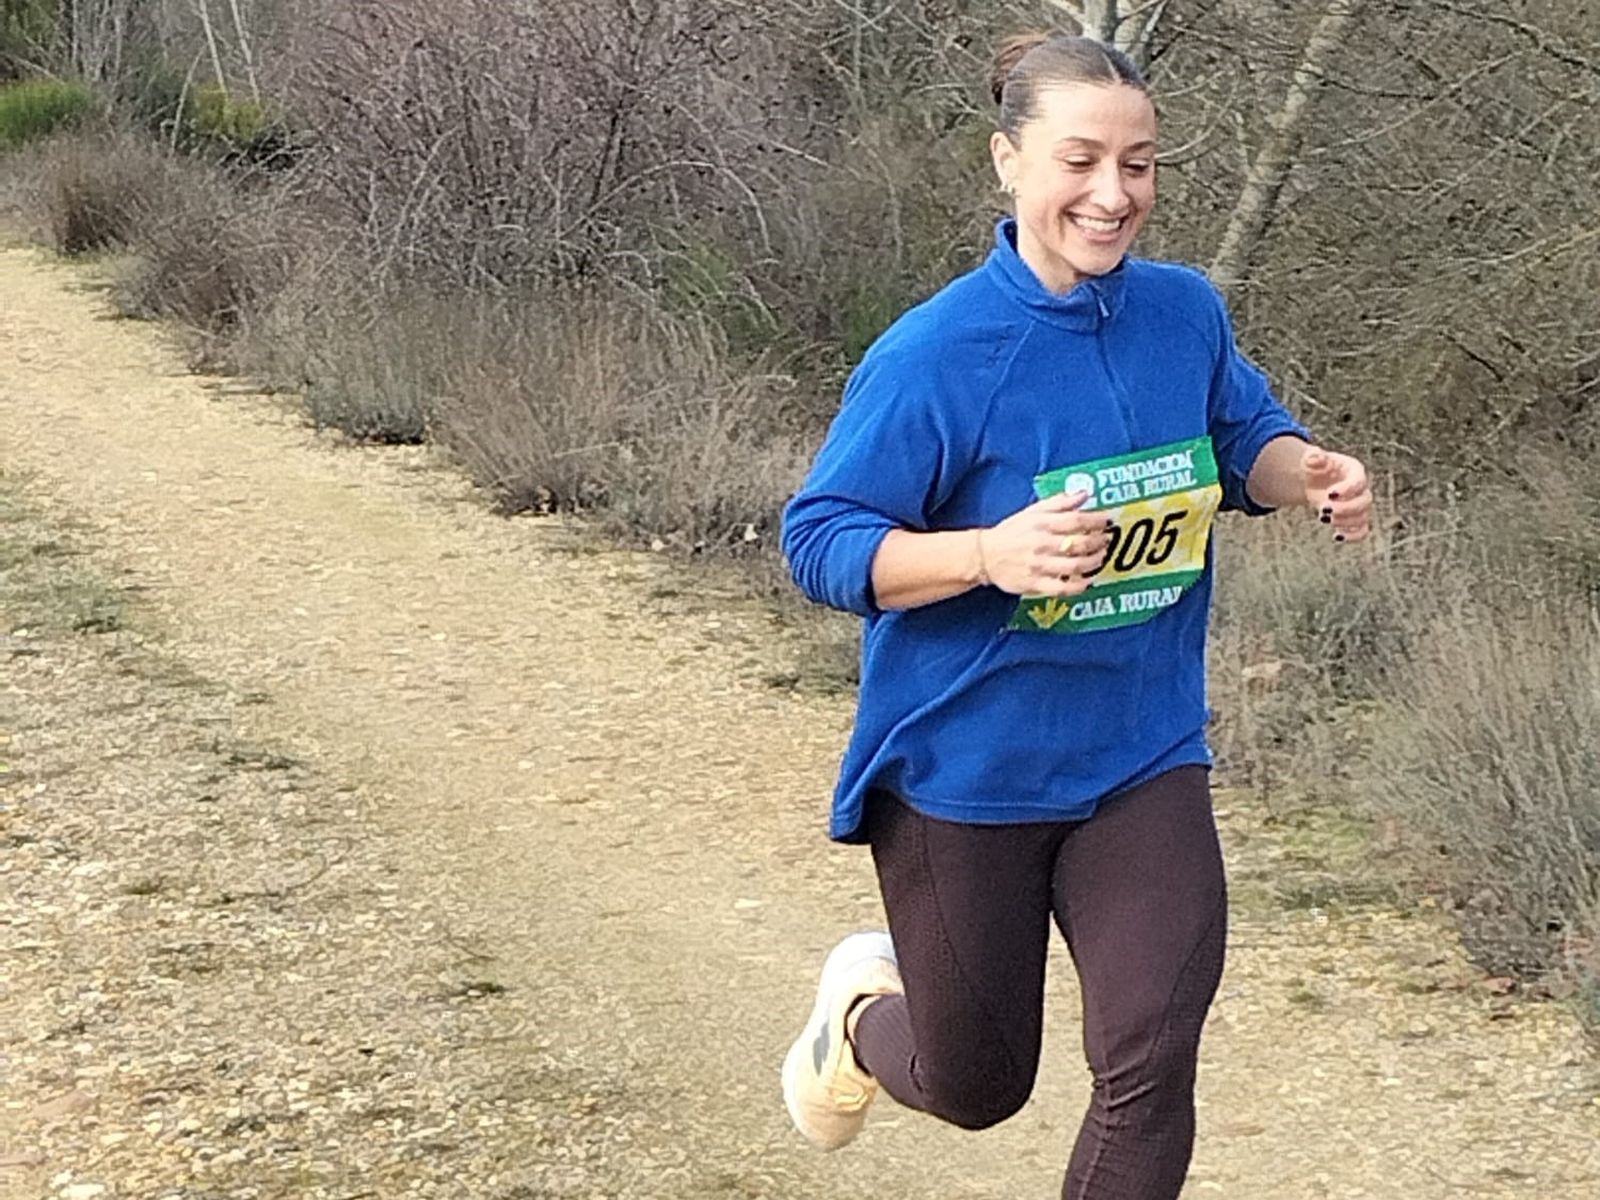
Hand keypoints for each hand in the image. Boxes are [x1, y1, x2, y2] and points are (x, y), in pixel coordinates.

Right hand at [977, 491, 1112, 596]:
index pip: (1076, 521)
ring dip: (1093, 562)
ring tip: (1101, 558)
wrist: (984, 556)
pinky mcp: (1035, 584)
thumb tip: (1084, 493)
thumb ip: (1059, 503)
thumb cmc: (1011, 532)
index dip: (1096, 521)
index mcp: (1041, 524)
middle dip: (1098, 543)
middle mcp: (1041, 544)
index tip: (1107, 521)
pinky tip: (1088, 581)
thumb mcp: (1032, 512)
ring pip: (1075, 566)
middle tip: (1107, 541)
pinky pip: (1062, 588)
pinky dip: (1079, 586)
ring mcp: (1039, 566)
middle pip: (1079, 544)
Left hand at [1303, 447, 1372, 542]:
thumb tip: (1314, 456)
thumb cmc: (1316, 468)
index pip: (1358, 482)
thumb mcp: (1312, 459)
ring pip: (1362, 518)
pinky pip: (1362, 531)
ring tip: (1322, 517)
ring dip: (1344, 522)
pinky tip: (1337, 536)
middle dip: (1344, 508)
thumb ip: (1313, 457)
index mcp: (1355, 471)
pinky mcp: (1354, 519)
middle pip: (1364, 502)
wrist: (1315, 481)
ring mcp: (1360, 505)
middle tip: (1323, 509)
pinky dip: (1353, 536)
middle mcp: (1362, 489)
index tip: (1329, 494)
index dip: (1347, 490)